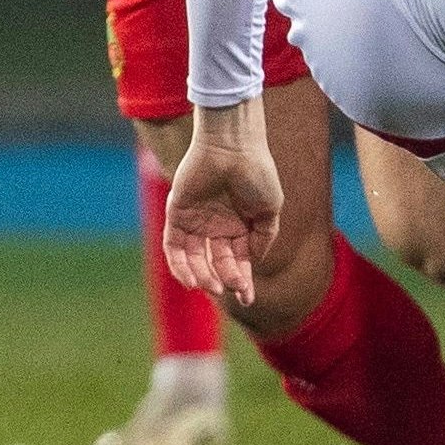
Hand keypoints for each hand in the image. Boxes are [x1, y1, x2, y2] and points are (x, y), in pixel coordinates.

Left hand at [163, 104, 284, 304]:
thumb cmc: (256, 173)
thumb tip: (250, 263)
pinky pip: (174, 247)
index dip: (242, 281)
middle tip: (230, 288)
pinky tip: (191, 279)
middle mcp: (216, 227)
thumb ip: (262, 238)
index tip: (247, 298)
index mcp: (239, 227)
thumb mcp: (269, 209)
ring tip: (211, 286)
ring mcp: (196, 221)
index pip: (238, 262)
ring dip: (201, 277)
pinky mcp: (177, 214)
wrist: (233, 145)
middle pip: (217, 264)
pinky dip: (180, 265)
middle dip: (224, 279)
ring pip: (194, 260)